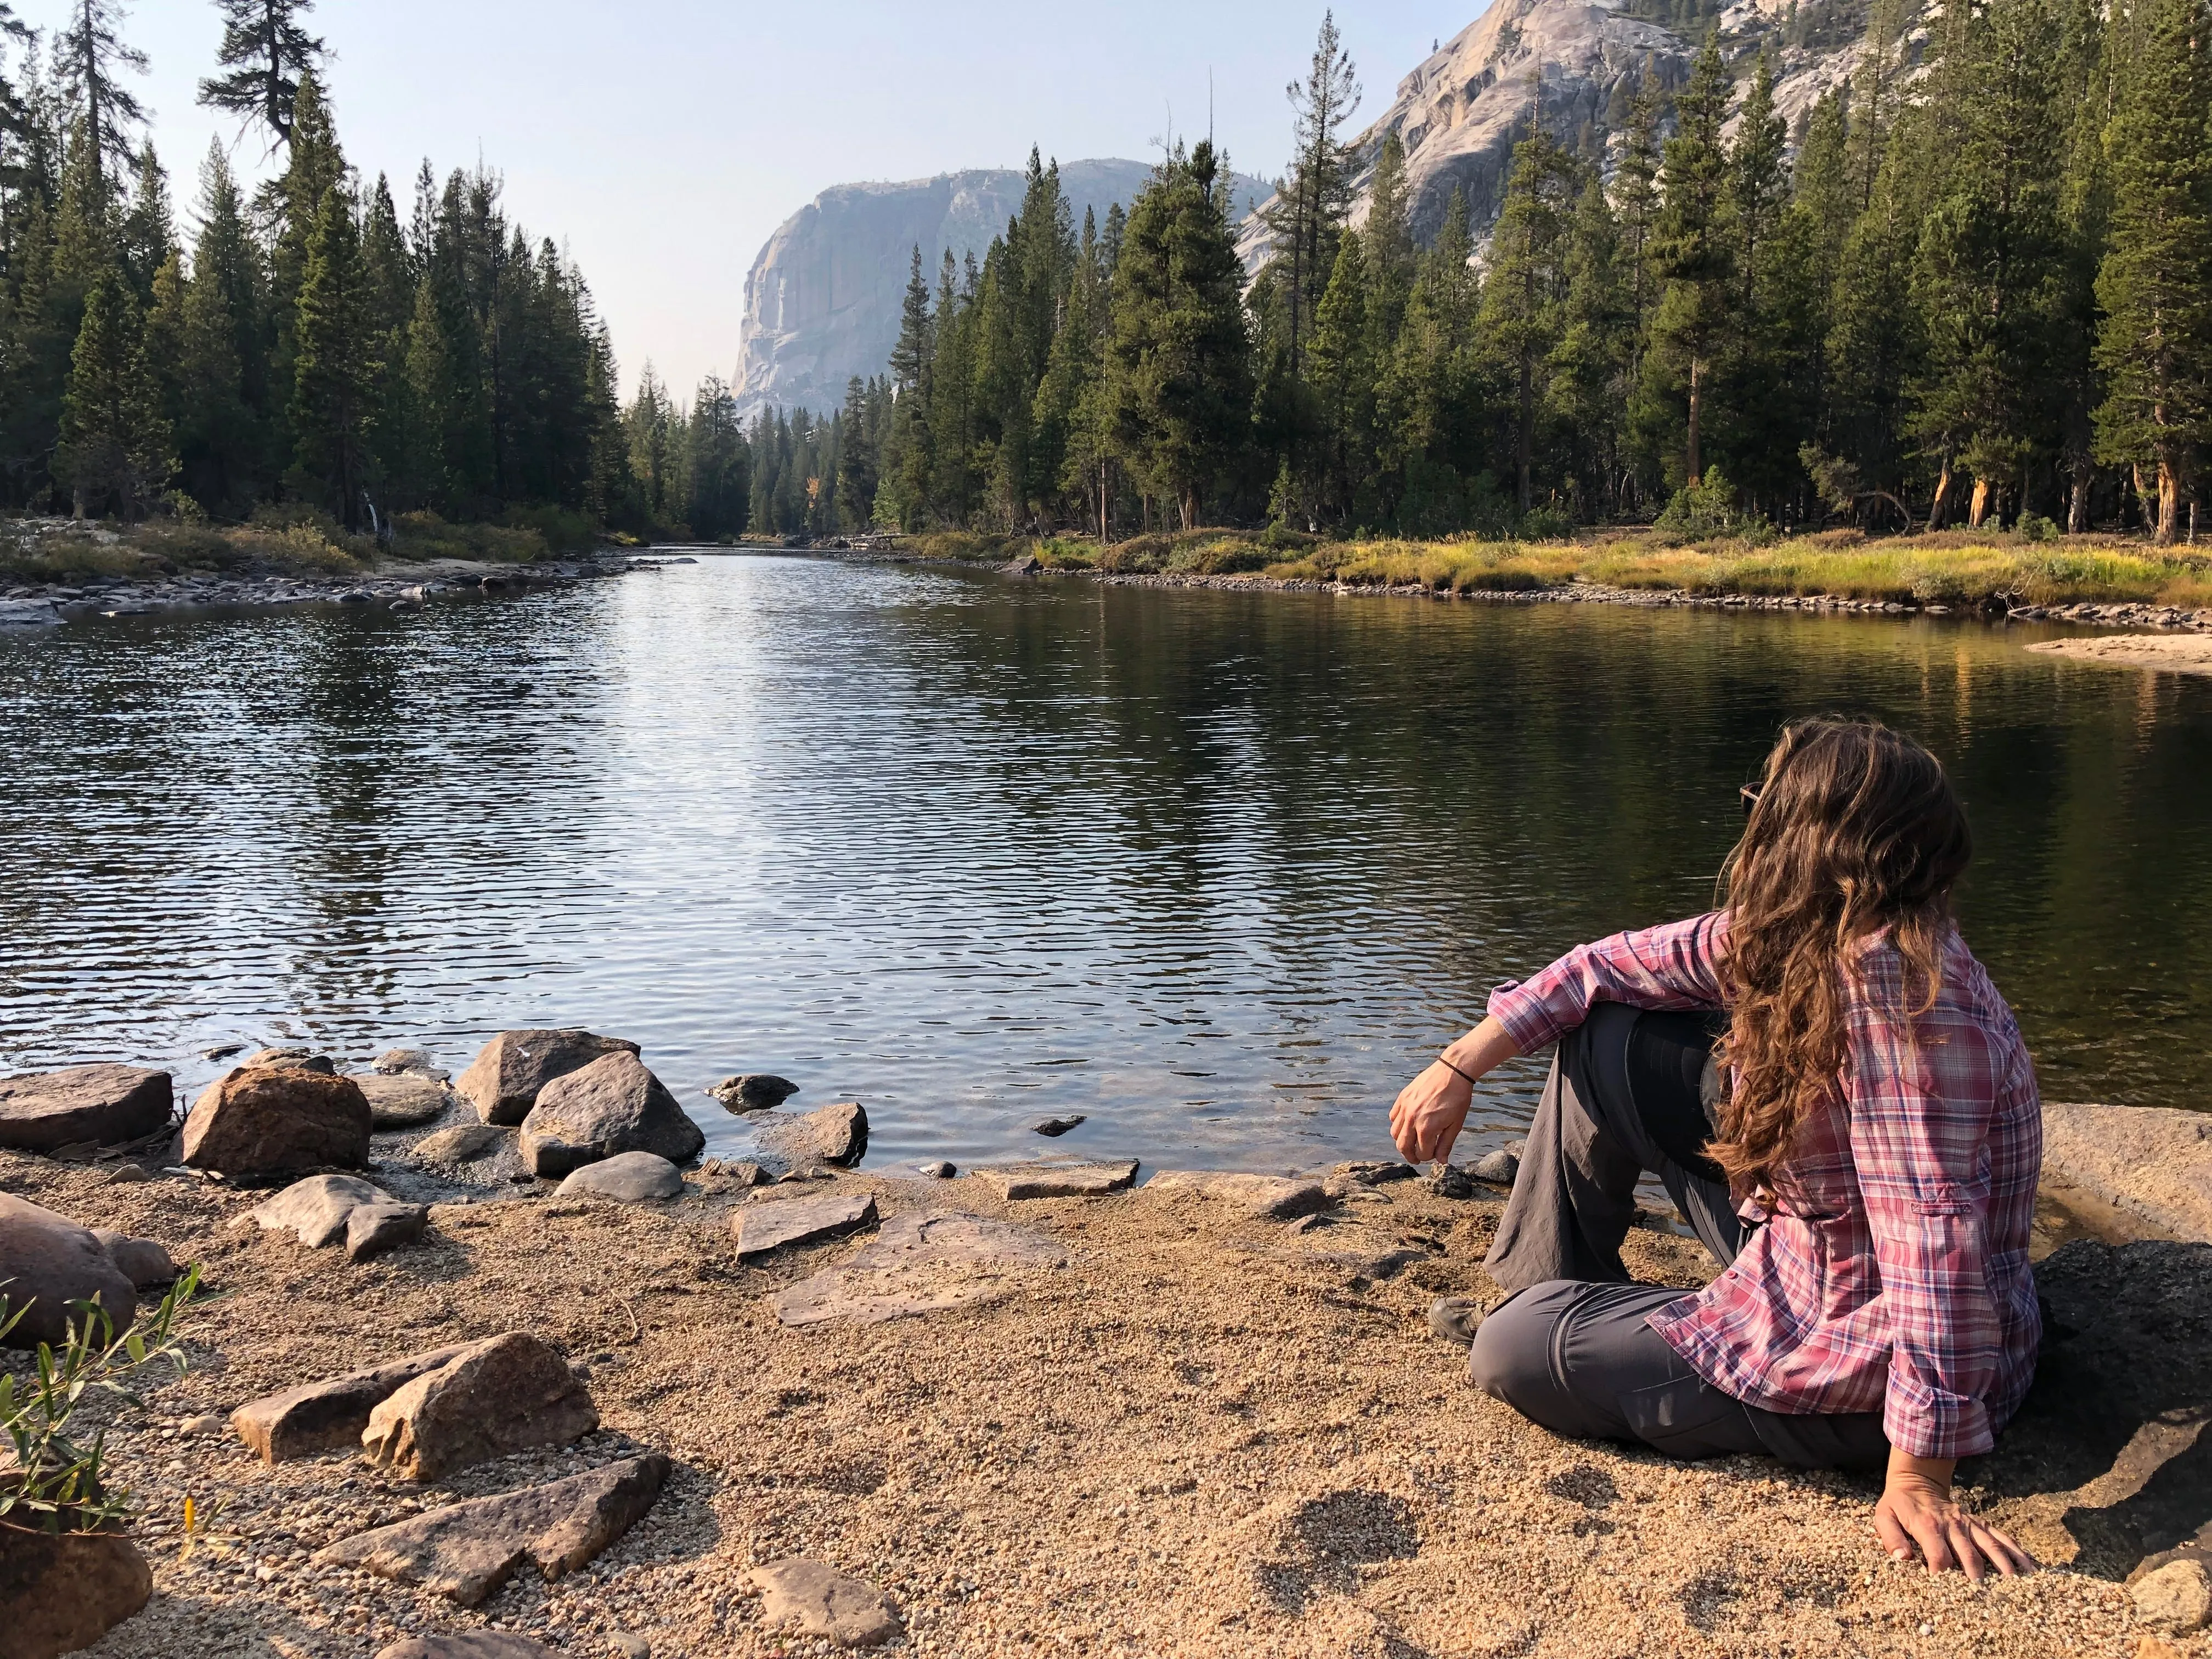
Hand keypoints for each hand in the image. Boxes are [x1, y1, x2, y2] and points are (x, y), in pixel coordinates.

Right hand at [1390, 1060, 1472, 1164]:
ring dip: (1403, 1141)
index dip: (1428, 1157)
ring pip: (1395, 1133)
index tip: (1434, 1154)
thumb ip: (1446, 1144)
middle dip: (1411, 1156)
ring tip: (1411, 1142)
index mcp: (1426, 1128)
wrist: (1452, 1072)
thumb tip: (1441, 1161)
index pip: (1422, 1152)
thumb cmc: (1458, 1098)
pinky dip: (1398, 1124)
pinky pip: (1393, 1117)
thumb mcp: (1456, 1124)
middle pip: (1403, 1146)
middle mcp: (1412, 1119)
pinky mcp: (1402, 1098)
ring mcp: (1405, 1108)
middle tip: (1417, 1159)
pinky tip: (1407, 1125)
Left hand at [1873, 1453, 2035, 1579]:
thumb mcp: (1884, 1517)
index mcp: (1927, 1525)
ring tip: (2017, 1586)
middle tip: (1986, 1597)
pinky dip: (2016, 1551)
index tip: (1945, 1591)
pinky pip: (2000, 1537)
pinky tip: (2030, 1568)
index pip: (1938, 1553)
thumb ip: (1890, 1538)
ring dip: (2004, 1566)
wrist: (1916, 1482)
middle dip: (1977, 1575)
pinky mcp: (1978, 1523)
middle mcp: (1952, 1525)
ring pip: (1990, 1545)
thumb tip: (1903, 1559)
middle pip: (1968, 1553)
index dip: (1941, 1572)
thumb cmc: (1898, 1505)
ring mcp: (1968, 1524)